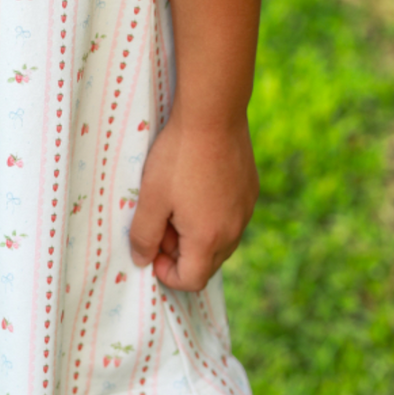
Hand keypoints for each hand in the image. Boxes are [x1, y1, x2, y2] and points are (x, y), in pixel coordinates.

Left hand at [128, 112, 257, 290]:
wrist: (213, 114)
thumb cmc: (178, 157)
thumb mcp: (151, 197)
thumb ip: (144, 235)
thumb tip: (142, 260)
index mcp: (209, 239)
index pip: (192, 280)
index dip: (167, 272)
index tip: (152, 247)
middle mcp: (234, 231)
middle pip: (207, 263)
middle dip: (181, 252)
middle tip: (161, 220)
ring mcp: (246, 209)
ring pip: (221, 239)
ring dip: (197, 233)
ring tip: (176, 200)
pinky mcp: (250, 189)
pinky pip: (231, 216)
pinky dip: (212, 213)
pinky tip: (196, 184)